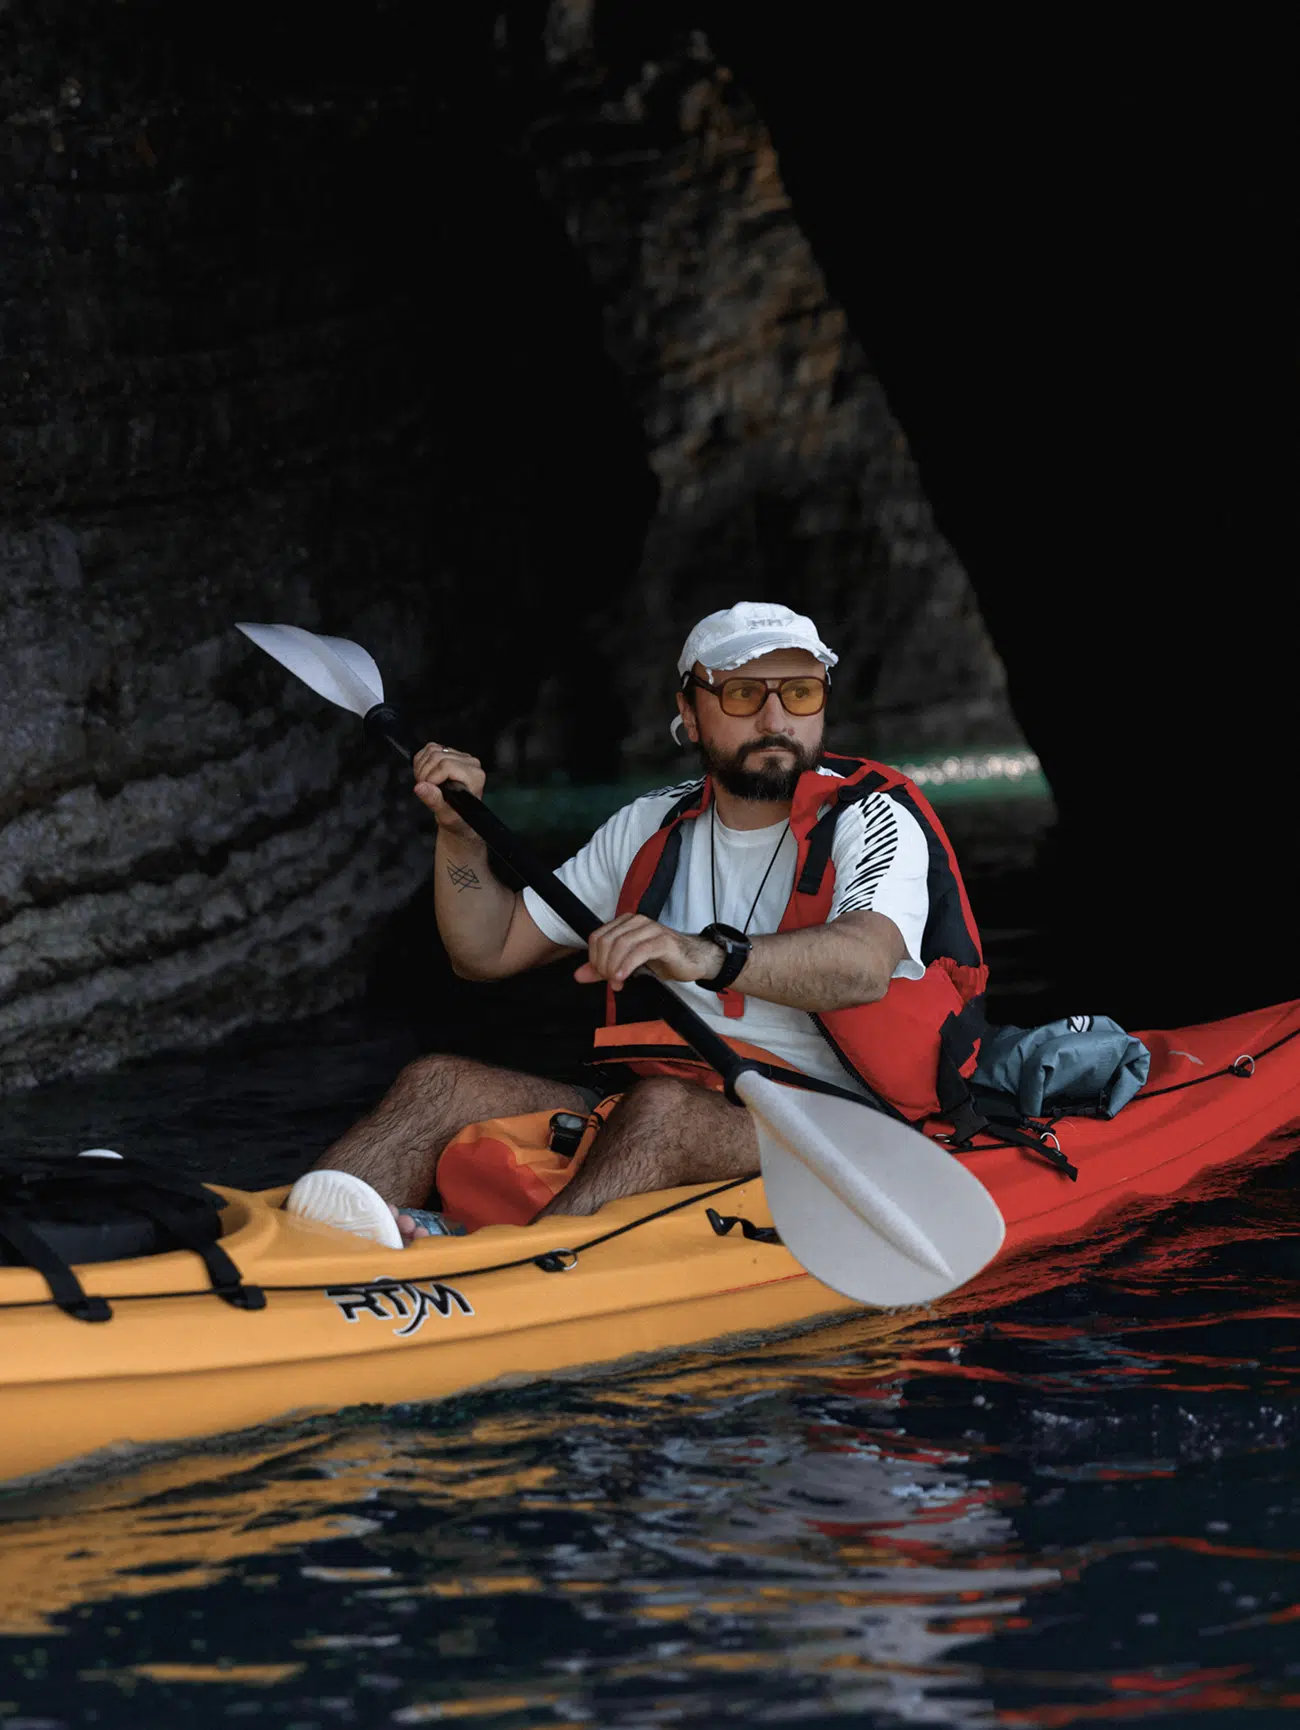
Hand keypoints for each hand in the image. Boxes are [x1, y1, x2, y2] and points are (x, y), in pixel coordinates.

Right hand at [413, 742, 485, 839]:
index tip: (427, 789)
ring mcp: (460, 756)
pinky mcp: (451, 752)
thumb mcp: (446, 815)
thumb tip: (421, 787)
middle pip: (437, 756)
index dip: (431, 777)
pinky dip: (422, 761)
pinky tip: (425, 775)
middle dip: (424, 773)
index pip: (446, 765)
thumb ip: (435, 801)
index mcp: (474, 776)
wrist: (459, 817)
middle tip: (424, 789)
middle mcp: (470, 763)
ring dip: (422, 767)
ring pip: (432, 750)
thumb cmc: (457, 818)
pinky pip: (430, 748)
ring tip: (425, 784)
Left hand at [574, 914, 721, 990]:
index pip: (597, 938)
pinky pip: (639, 951)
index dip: (594, 960)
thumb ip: (602, 969)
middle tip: (611, 981)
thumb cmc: (661, 960)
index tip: (603, 976)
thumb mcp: (627, 966)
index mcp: (625, 923)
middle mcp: (636, 922)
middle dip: (603, 966)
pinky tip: (623, 978)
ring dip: (614, 968)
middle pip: (606, 942)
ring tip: (618, 983)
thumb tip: (578, 976)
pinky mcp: (663, 941)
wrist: (693, 960)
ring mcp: (651, 929)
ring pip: (620, 945)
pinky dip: (627, 965)